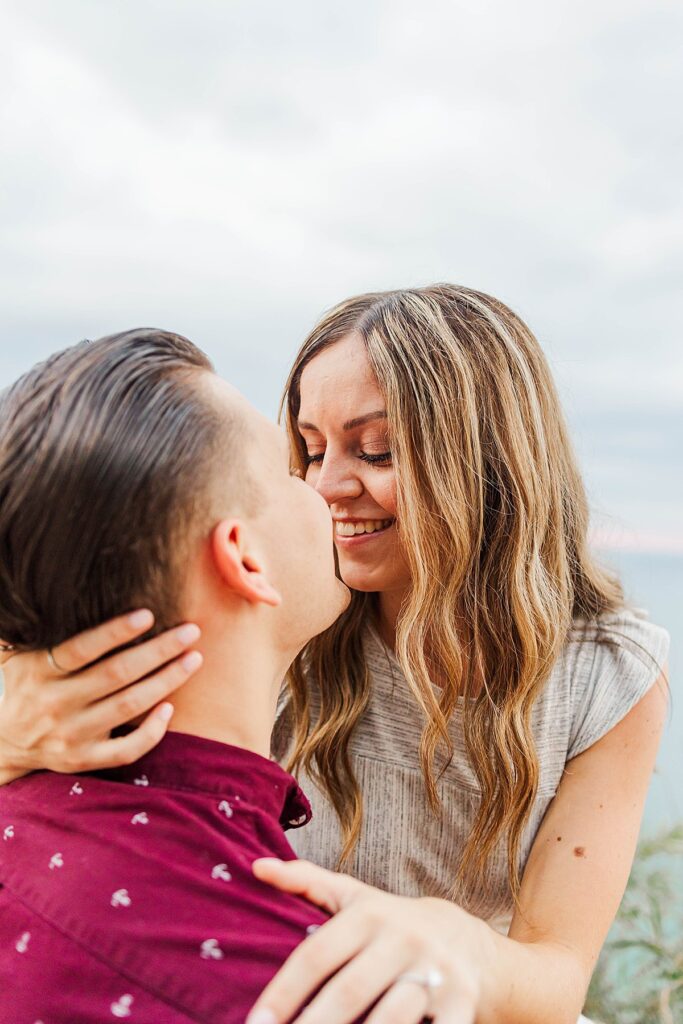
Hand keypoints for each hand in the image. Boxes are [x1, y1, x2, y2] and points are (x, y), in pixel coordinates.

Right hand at [0, 610, 201, 780]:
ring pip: (128, 707)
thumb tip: (56, 587)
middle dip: (159, 651)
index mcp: (38, 672)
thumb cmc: (20, 685)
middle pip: (115, 675)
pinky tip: (170, 707)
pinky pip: (124, 751)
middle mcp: (55, 703)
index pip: (81, 649)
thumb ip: (38, 628)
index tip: (148, 615)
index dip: (115, 632)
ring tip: (193, 659)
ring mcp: (70, 735)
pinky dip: (151, 732)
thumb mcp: (17, 655)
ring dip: (166, 681)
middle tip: (191, 631)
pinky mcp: (82, 760)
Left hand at [248, 859, 490, 1023]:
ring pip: (391, 1019)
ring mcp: (437, 971)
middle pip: (350, 992)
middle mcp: (403, 939)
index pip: (317, 954)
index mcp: (369, 915)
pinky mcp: (464, 1002)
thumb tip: (255, 866)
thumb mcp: (353, 898)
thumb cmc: (392, 923)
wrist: (467, 940)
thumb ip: (306, 882)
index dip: (284, 991)